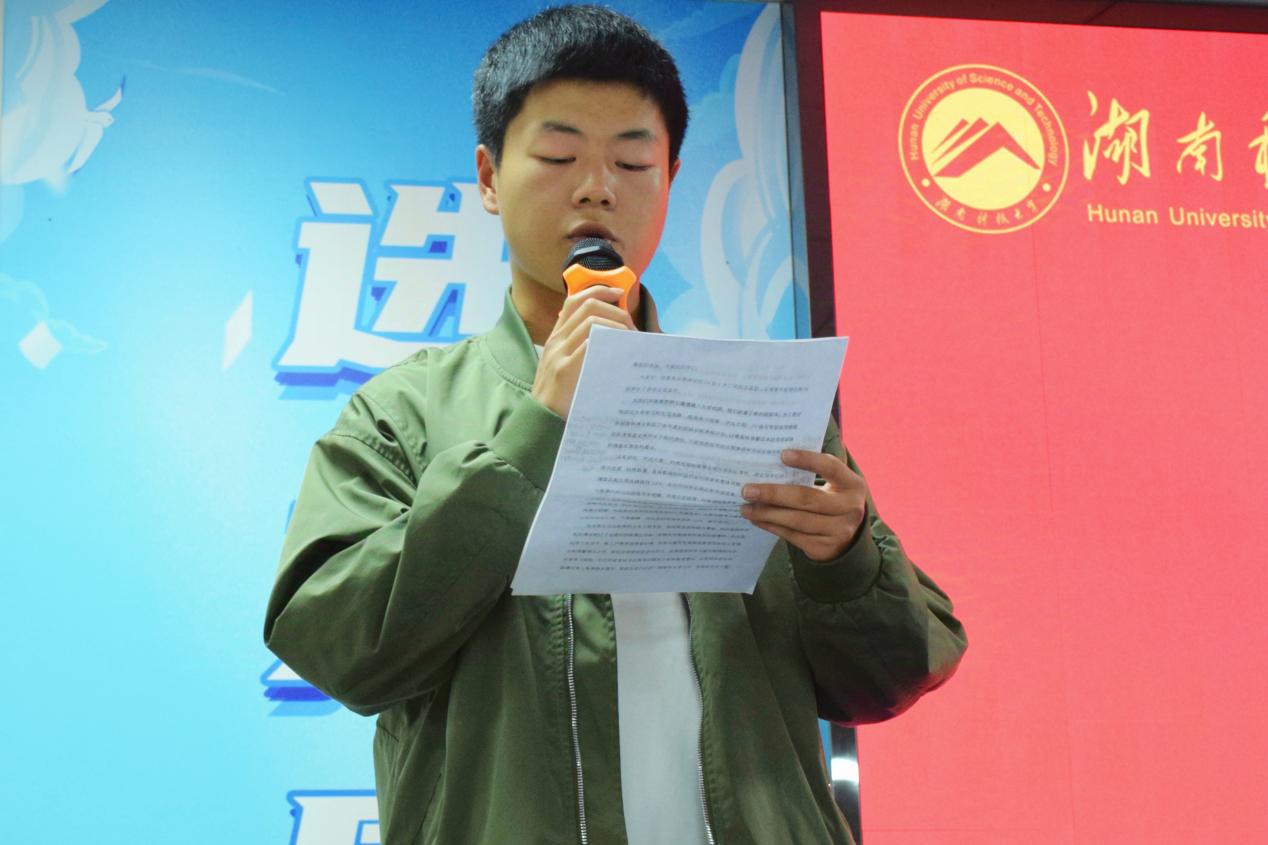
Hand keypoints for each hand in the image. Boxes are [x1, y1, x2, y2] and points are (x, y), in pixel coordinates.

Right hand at [532, 286, 635, 418]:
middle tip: (632, 327)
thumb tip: (614, 337)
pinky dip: (610, 341)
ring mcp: (559, 354)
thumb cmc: (560, 395)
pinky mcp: (565, 370)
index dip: (598, 290)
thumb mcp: (565, 365)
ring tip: (631, 340)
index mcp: (556, 337)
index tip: (619, 293)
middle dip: (616, 311)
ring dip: (618, 326)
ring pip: (592, 322)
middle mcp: (556, 341)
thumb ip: (581, 349)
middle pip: (588, 307)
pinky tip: (623, 350)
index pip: (574, 300)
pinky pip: (590, 344)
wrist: (541, 420)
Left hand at [740, 449, 867, 561]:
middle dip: (774, 494)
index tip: (782, 455)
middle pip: (806, 498)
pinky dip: (771, 526)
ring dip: (767, 513)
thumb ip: (813, 472)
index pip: (831, 467)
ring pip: (796, 520)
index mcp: (852, 485)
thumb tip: (771, 461)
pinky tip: (756, 519)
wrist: (847, 538)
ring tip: (746, 507)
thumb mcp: (834, 485)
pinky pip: (792, 535)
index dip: (808, 460)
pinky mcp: (823, 547)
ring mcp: (838, 531)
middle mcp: (849, 508)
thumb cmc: (832, 500)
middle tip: (747, 490)